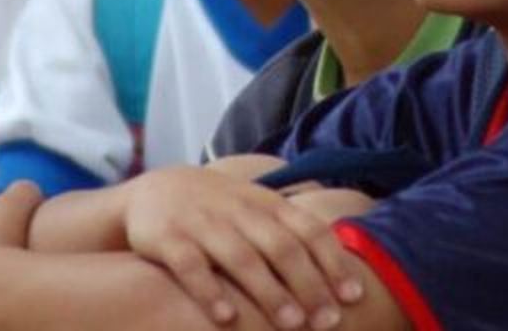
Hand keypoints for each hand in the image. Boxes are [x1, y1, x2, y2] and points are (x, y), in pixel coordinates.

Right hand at [123, 166, 363, 329]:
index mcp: (265, 204)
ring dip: (269, 292)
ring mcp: (202, 224)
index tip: (353, 296)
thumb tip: (346, 263)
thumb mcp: (257, 208)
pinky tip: (226, 318)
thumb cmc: (219, 208)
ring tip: (292, 324)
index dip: (333, 261)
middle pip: (281, 247)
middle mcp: (238, 211)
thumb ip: (292, 230)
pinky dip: (209, 292)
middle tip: (329, 322)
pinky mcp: (168, 239)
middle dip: (309, 285)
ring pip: (241, 258)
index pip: (308, 229)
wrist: (153, 190)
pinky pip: (190, 266)